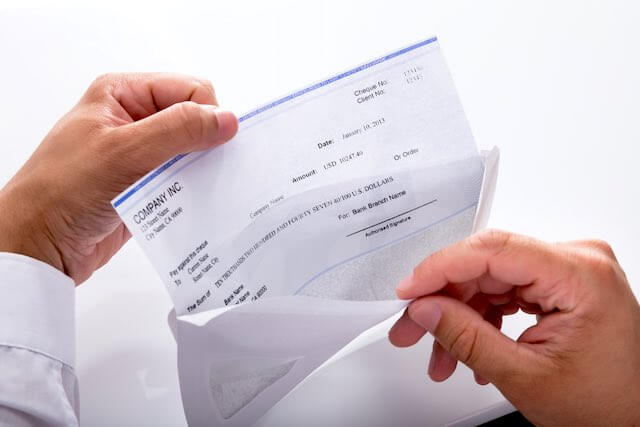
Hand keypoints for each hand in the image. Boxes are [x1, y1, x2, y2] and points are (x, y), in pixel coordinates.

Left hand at [0, 73, 237, 283]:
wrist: (38, 245)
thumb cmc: (63, 191)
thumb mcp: (124, 151)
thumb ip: (178, 130)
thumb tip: (227, 120)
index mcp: (123, 94)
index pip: (189, 90)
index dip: (205, 114)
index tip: (209, 144)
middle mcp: (133, 119)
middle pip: (193, 120)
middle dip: (205, 143)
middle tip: (199, 168)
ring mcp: (140, 153)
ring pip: (192, 152)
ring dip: (199, 169)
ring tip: (193, 187)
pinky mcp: (145, 183)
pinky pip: (183, 179)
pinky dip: (192, 189)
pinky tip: (190, 201)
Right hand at [388, 230, 639, 424]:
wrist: (632, 418)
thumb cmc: (604, 405)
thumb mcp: (523, 375)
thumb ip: (466, 337)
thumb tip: (425, 308)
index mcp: (580, 275)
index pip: (493, 250)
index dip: (441, 267)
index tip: (409, 290)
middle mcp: (578, 262)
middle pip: (487, 266)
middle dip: (444, 300)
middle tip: (411, 327)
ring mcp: (569, 272)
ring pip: (489, 280)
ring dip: (459, 317)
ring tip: (442, 355)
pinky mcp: (560, 284)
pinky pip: (505, 290)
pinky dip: (482, 319)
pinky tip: (467, 347)